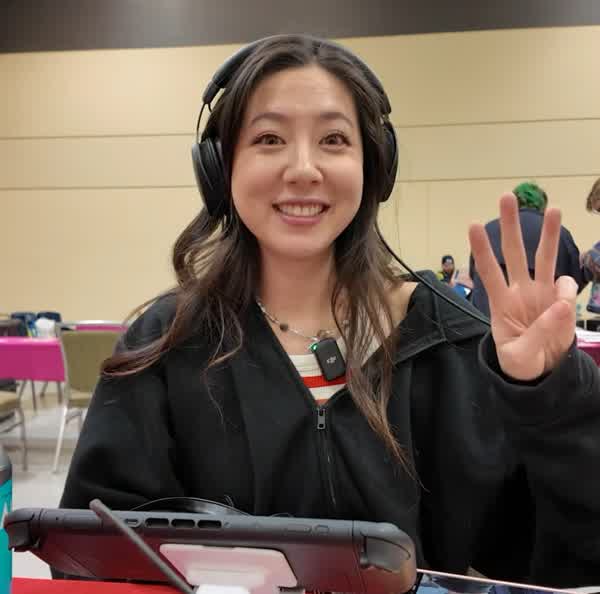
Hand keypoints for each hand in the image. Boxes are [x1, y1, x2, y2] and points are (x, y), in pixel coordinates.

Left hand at [469, 193, 576, 380]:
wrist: (542, 374)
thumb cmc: (519, 364)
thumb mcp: (520, 357)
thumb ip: (539, 334)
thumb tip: (562, 305)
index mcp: (500, 303)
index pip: (488, 271)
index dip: (481, 249)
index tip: (473, 224)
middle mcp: (519, 291)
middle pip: (513, 252)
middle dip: (510, 225)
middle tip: (507, 197)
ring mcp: (540, 293)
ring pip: (543, 257)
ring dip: (548, 234)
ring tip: (554, 209)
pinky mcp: (559, 300)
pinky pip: (566, 286)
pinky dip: (567, 291)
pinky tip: (562, 311)